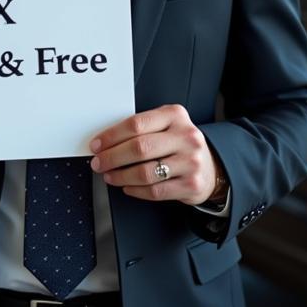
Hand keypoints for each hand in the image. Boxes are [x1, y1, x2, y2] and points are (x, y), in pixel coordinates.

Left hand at [90, 104, 222, 204]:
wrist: (210, 167)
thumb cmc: (179, 145)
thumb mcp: (166, 126)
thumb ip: (141, 128)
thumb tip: (104, 141)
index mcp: (175, 115)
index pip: (136, 124)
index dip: (111, 136)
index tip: (97, 145)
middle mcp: (186, 136)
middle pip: (139, 148)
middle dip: (111, 157)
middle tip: (98, 163)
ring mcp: (191, 162)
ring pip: (145, 172)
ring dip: (120, 176)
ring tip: (110, 176)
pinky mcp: (191, 185)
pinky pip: (155, 191)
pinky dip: (135, 190)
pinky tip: (127, 187)